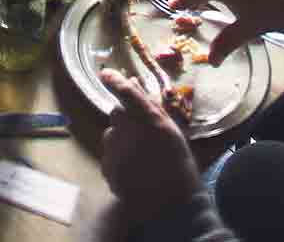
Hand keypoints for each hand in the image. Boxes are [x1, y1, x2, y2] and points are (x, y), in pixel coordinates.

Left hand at [99, 68, 200, 226]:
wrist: (172, 209)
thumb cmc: (178, 166)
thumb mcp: (171, 132)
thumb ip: (150, 105)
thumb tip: (133, 82)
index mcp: (148, 121)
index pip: (125, 92)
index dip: (114, 80)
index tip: (106, 73)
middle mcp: (127, 131)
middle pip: (117, 113)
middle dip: (126, 118)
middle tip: (142, 134)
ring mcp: (114, 151)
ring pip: (112, 135)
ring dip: (122, 139)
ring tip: (141, 158)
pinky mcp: (107, 167)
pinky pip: (109, 155)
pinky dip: (119, 158)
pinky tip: (134, 170)